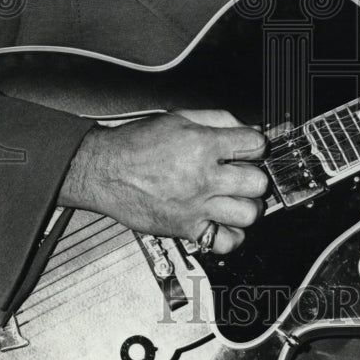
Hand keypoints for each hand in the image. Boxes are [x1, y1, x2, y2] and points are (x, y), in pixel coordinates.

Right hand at [59, 109, 267, 253]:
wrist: (102, 170)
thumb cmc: (134, 144)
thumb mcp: (177, 118)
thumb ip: (216, 119)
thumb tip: (245, 127)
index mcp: (202, 145)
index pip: (255, 145)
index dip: (256, 145)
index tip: (250, 148)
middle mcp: (202, 177)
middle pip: (257, 182)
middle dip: (254, 176)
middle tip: (243, 174)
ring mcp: (196, 206)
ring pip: (248, 214)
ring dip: (247, 205)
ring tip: (236, 198)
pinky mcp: (185, 228)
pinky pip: (224, 241)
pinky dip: (231, 235)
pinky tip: (224, 221)